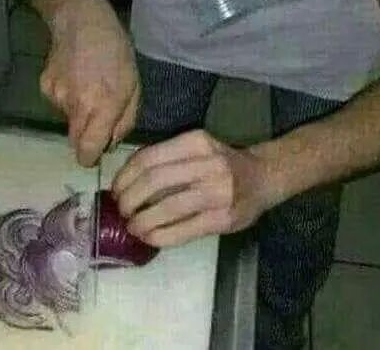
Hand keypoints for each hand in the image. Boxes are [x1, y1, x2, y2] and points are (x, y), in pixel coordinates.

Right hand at [40, 0, 139, 166]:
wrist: (81, 19)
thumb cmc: (116, 50)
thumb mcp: (133, 84)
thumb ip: (125, 119)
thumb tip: (110, 143)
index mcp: (104, 106)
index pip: (87, 151)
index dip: (90, 157)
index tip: (95, 152)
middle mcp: (78, 105)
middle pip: (75, 141)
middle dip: (86, 136)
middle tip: (97, 114)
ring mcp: (57, 96)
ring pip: (68, 120)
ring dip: (78, 112)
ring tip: (87, 84)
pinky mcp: (44, 86)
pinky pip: (58, 104)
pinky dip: (66, 96)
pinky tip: (74, 75)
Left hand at [112, 130, 275, 246]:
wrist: (264, 177)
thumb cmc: (222, 162)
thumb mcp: (197, 148)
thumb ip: (167, 157)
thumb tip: (126, 180)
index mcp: (196, 141)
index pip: (149, 157)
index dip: (125, 176)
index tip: (115, 189)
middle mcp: (207, 163)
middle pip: (154, 181)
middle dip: (129, 199)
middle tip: (121, 210)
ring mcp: (217, 192)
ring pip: (167, 207)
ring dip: (142, 221)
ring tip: (132, 226)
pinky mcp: (223, 219)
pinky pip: (183, 230)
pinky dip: (160, 236)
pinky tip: (150, 238)